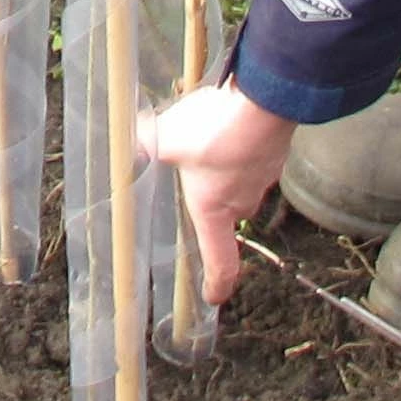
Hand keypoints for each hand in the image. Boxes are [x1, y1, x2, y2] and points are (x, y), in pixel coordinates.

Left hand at [133, 80, 293, 312]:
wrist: (263, 102)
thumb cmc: (214, 133)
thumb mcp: (165, 139)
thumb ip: (144, 144)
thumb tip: (126, 141)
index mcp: (214, 212)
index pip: (220, 262)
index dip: (217, 283)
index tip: (213, 297)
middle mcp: (241, 203)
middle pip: (226, 217)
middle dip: (210, 206)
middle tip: (192, 187)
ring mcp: (263, 180)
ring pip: (240, 186)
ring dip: (225, 174)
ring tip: (206, 147)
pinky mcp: (274, 155)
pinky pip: (253, 161)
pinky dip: (240, 150)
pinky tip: (226, 127)